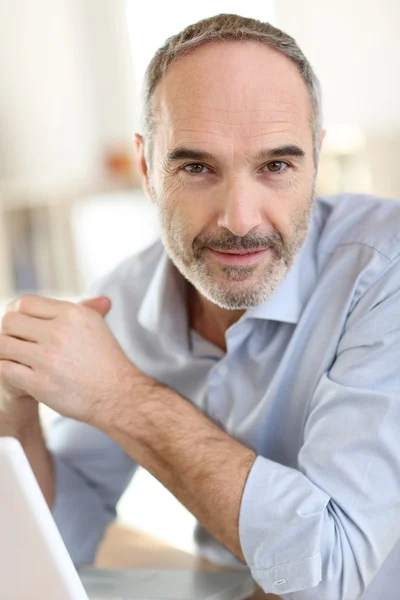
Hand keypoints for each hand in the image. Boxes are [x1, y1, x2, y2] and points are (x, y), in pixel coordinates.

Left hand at [0, 295, 138, 425]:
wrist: (118, 396)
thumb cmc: (108, 362)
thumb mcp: (97, 326)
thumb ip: (85, 309)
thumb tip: (97, 299)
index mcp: (72, 314)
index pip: (26, 302)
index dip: (17, 312)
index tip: (20, 325)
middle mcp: (59, 332)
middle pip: (10, 321)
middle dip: (10, 332)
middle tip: (17, 343)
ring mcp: (48, 358)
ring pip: (3, 345)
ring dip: (6, 352)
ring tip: (17, 359)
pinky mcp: (40, 383)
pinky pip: (5, 369)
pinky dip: (8, 371)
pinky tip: (20, 374)